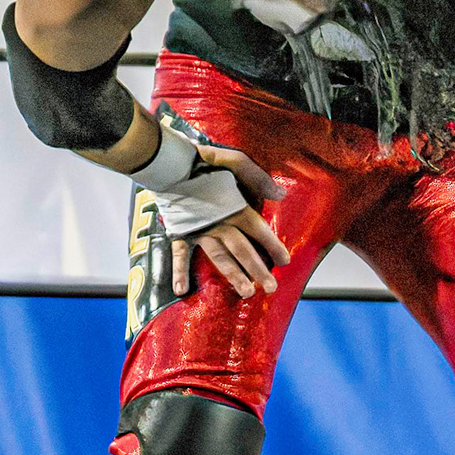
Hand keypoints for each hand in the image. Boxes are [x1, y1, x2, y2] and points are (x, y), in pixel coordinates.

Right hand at [169, 144, 290, 301]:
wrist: (169, 164)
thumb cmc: (204, 161)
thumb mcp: (236, 161)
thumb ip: (258, 178)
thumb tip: (280, 195)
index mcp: (234, 207)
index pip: (259, 230)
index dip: (273, 246)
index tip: (285, 261)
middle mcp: (219, 224)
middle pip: (243, 250)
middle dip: (258, 270)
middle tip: (270, 287)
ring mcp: (199, 231)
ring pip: (220, 257)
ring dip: (233, 275)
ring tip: (246, 292)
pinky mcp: (181, 231)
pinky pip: (180, 254)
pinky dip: (179, 272)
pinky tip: (182, 290)